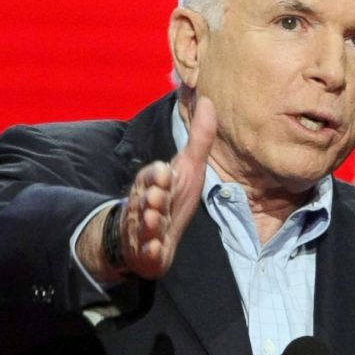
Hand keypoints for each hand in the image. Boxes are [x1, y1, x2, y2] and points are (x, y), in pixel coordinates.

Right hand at [78, 96, 215, 282]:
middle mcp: (146, 206)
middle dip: (151, 197)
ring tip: (155, 219)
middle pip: (146, 199)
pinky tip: (155, 250)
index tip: (165, 173)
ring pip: (145, 225)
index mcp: (154, 185)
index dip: (157, 176)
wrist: (148, 239)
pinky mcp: (147, 253)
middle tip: (158, 197)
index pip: (153, 177)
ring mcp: (145, 230)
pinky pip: (147, 253)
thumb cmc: (171, 199)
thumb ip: (199, 138)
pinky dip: (150, 251)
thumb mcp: (188, 168)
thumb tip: (210, 101)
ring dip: (150, 222)